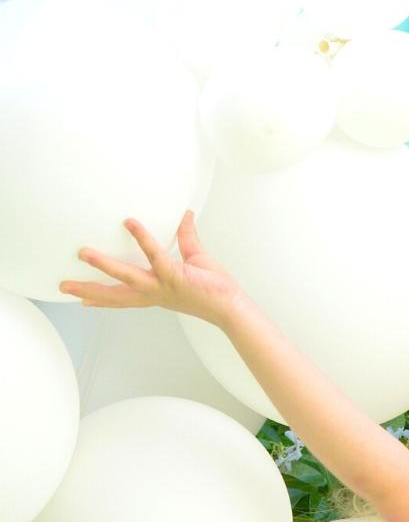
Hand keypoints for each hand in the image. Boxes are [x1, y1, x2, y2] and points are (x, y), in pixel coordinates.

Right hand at [56, 210, 244, 327]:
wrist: (232, 306)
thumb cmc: (215, 288)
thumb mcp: (195, 259)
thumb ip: (187, 237)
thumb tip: (187, 215)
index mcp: (154, 292)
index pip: (122, 297)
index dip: (101, 298)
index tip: (81, 301)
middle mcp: (153, 292)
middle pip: (114, 295)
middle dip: (88, 291)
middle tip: (63, 286)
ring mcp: (162, 286)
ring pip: (126, 276)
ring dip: (104, 266)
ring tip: (83, 253)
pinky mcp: (174, 276)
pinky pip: (155, 254)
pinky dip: (143, 238)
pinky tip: (130, 222)